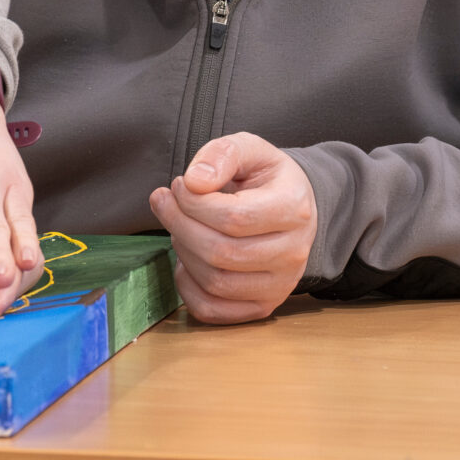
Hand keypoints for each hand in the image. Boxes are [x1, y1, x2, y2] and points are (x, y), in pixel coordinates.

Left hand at [149, 133, 316, 324]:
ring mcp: (280, 286)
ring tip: (179, 226)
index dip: (193, 203)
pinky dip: (187, 287)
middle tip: (166, 202)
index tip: (179, 185)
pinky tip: (186, 258)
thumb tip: (194, 182)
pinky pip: (212, 310)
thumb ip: (222, 155)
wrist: (293, 208)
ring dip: (183, 252)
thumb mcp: (249, 149)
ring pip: (215, 281)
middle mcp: (293, 254)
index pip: (234, 217)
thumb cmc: (267, 179)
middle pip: (221, 252)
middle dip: (180, 225)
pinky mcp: (262, 306)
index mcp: (294, 209)